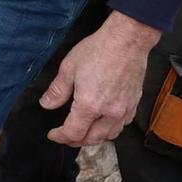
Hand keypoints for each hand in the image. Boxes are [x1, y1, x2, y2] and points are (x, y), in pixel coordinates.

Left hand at [41, 11, 158, 146]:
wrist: (127, 40)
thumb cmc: (97, 50)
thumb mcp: (69, 68)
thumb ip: (57, 91)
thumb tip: (46, 105)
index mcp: (89, 106)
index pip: (73, 133)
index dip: (60, 137)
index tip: (52, 134)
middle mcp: (108, 113)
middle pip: (92, 139)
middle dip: (76, 141)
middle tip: (65, 136)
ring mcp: (124, 110)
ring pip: (109, 135)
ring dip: (94, 138)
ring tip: (84, 132)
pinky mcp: (134, 104)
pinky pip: (122, 125)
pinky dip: (110, 129)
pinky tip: (104, 123)